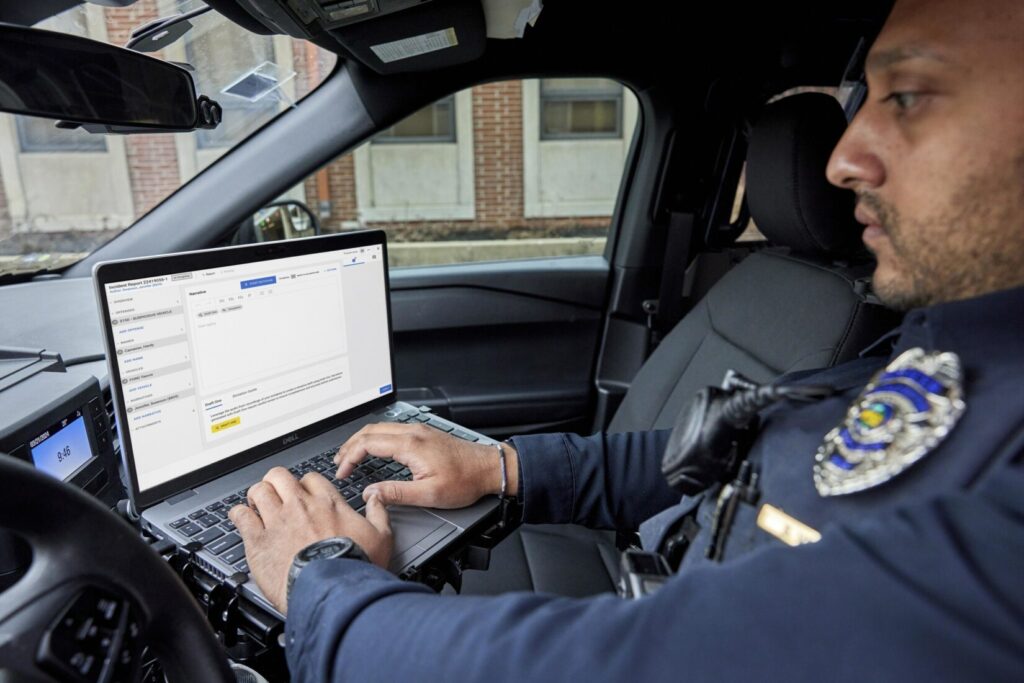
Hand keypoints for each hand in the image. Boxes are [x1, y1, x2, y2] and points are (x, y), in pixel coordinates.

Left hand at [229, 467, 392, 614]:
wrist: (332, 592)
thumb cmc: (354, 566)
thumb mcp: (381, 537)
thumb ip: (379, 513)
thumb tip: (377, 498)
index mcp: (327, 503)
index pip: (310, 478)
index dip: (306, 485)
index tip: (305, 494)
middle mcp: (300, 507)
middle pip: (279, 476)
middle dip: (276, 482)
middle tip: (277, 494)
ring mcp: (277, 522)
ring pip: (258, 491)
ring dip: (257, 495)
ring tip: (257, 504)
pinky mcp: (258, 542)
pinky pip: (241, 516)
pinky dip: (239, 514)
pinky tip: (242, 518)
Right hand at [334, 423, 517, 507]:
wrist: (488, 468)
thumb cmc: (465, 481)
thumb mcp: (429, 495)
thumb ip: (396, 494)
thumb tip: (371, 493)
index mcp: (411, 445)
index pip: (368, 444)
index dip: (350, 457)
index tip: (343, 472)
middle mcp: (413, 433)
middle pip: (370, 431)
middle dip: (350, 446)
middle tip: (338, 462)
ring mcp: (418, 430)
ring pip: (380, 428)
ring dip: (361, 440)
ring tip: (350, 455)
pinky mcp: (424, 433)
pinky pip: (391, 430)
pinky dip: (375, 438)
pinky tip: (373, 449)